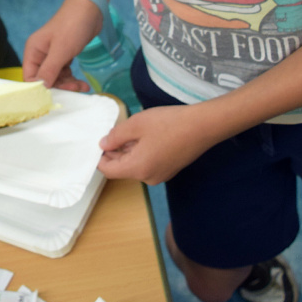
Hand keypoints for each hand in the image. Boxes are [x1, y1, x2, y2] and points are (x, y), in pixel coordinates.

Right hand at [22, 0, 102, 90]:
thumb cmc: (72, 26)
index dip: (40, 88)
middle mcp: (40, 54)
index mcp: (33, 51)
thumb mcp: (61, 50)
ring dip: (68, 84)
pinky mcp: (64, 55)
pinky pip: (64, 72)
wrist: (91, 9)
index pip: (30, 77)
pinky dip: (72, 78)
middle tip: (74, 89)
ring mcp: (52, 55)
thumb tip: (40, 89)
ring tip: (82, 86)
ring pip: (56, 77)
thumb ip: (49, 70)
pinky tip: (82, 83)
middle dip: (59, 86)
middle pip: (44, 79)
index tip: (55, 96)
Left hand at [97, 104, 217, 184]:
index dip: (100, 157)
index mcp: (138, 169)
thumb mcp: (136, 124)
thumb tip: (103, 145)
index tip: (98, 142)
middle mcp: (148, 178)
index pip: (109, 171)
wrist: (203, 126)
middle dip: (115, 152)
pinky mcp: (169, 170)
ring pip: (135, 165)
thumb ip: (116, 136)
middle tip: (115, 131)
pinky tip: (145, 136)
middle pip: (122, 169)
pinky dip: (141, 152)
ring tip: (131, 130)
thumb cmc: (168, 123)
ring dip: (128, 150)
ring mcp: (160, 175)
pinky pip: (147, 164)